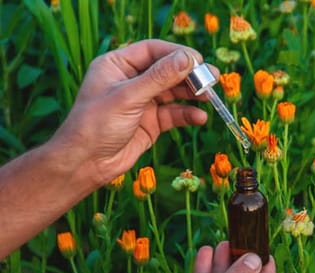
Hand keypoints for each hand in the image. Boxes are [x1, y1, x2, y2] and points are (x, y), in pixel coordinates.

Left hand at [50, 39, 215, 185]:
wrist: (85, 164)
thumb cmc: (96, 125)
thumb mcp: (128, 97)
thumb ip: (159, 77)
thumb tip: (187, 58)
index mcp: (118, 65)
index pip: (153, 50)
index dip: (177, 53)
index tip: (199, 61)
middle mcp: (132, 80)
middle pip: (168, 70)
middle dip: (190, 75)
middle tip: (212, 79)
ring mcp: (143, 101)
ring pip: (175, 91)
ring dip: (193, 94)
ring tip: (210, 97)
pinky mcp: (152, 122)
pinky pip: (175, 113)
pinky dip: (188, 114)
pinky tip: (199, 118)